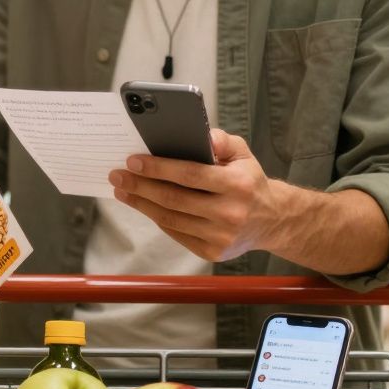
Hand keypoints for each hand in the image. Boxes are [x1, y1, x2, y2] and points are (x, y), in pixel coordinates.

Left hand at [108, 129, 279, 261]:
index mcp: (238, 185)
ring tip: (123, 190)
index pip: (190, 175)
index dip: (158, 168)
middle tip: (117, 175)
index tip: (133, 161)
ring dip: (141, 203)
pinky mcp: (212, 252)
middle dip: (140, 186)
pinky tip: (143, 204)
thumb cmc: (249, 181)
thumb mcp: (242, 153)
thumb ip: (221, 140)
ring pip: (170, 219)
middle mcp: (230, 213)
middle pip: (174, 199)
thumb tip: (201, 136)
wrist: (271, 220)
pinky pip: (176, 233)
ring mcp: (220, 237)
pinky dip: (156, 217)